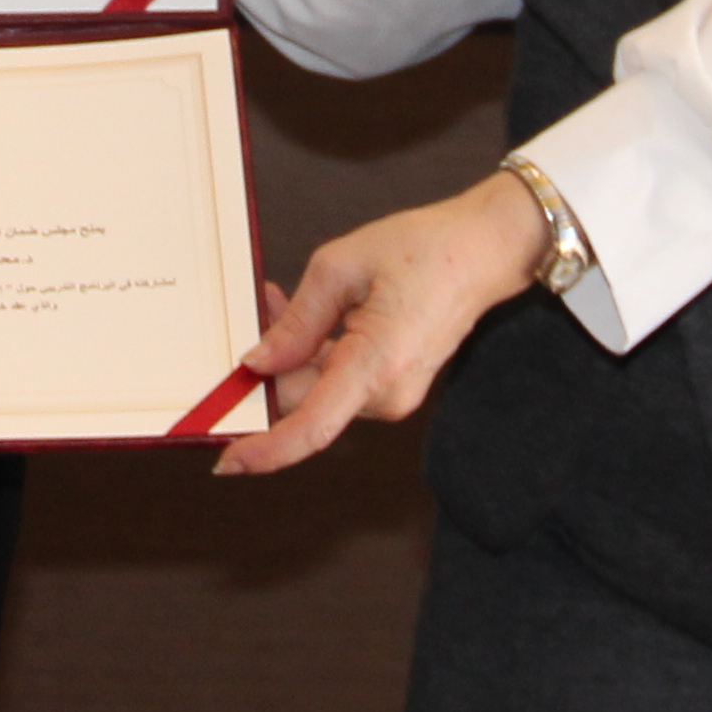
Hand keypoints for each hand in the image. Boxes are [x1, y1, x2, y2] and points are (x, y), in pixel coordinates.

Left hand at [212, 172, 547, 477]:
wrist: (485, 250)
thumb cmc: (424, 249)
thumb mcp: (342, 267)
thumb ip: (296, 321)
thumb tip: (258, 363)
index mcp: (376, 366)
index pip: (312, 427)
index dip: (266, 450)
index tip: (227, 461)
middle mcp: (388, 394)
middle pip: (303, 400)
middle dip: (268, 367)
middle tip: (251, 311)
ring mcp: (394, 394)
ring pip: (317, 389)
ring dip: (290, 355)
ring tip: (275, 299)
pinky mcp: (394, 385)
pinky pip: (339, 380)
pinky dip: (314, 355)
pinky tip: (303, 315)